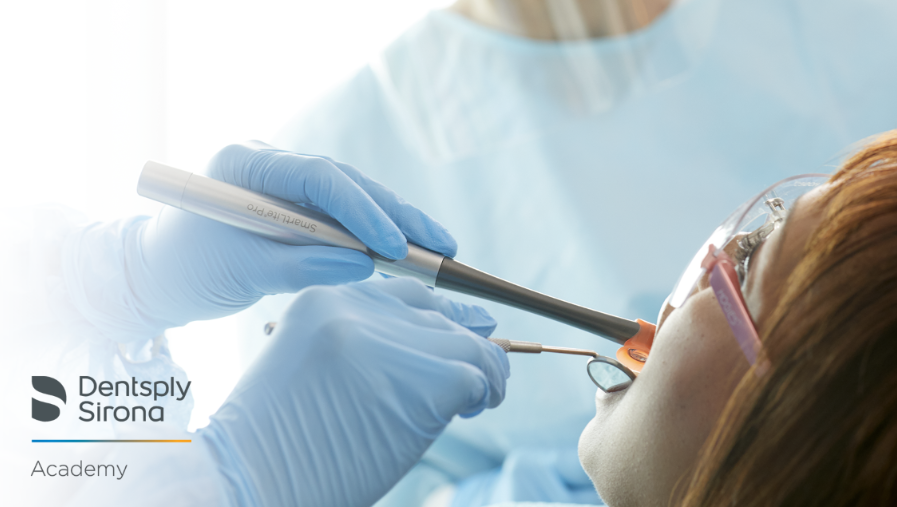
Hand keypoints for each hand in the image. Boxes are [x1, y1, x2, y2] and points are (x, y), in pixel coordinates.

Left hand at [64, 141, 456, 341]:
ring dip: (396, 223)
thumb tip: (362, 267)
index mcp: (246, 164)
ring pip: (353, 198)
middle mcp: (271, 164)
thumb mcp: (238, 271)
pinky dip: (376, 235)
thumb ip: (298, 266)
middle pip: (346, 183)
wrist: (157, 277)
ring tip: (440, 248)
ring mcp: (286, 183)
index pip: (318, 177)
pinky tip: (411, 247)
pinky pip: (345, 217)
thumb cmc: (185, 269)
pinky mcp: (298, 207)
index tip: (394, 247)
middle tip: (440, 244)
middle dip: (395, 215)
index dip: (362, 211)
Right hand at [198, 277, 508, 506]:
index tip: (463, 329)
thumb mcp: (309, 369)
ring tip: (485, 395)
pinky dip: (487, 390)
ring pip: (466, 342)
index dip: (439, 313)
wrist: (250, 477)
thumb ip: (361, 347)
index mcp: (326, 299)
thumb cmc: (276, 444)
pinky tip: (478, 406)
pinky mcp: (427, 376)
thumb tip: (430, 355)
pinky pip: (477, 373)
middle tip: (486, 369)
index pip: (401, 292)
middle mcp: (360, 308)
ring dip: (485, 369)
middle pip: (437, 314)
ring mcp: (394, 339)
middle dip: (466, 340)